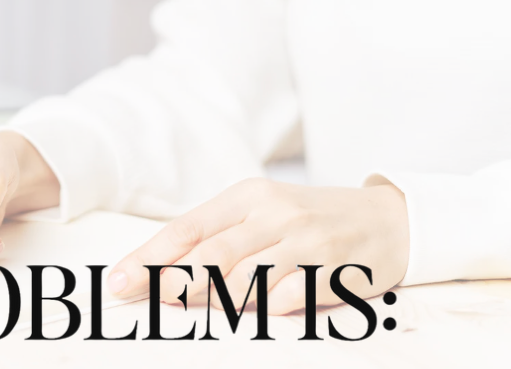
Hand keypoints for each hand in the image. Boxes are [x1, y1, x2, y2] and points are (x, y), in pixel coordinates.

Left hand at [108, 178, 409, 313]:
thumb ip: (216, 238)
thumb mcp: (261, 213)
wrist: (392, 219)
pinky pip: (287, 298)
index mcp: (247, 196)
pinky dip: (263, 310)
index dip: (149, 257)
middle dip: (173, 281)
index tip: (119, 281)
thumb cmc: (311, 220)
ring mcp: (305, 241)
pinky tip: (254, 314)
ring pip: (245, 278)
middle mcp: (274, 213)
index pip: (187, 228)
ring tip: (197, 307)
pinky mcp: (334, 269)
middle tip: (149, 299)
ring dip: (214, 299)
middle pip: (211, 254)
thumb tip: (160, 273)